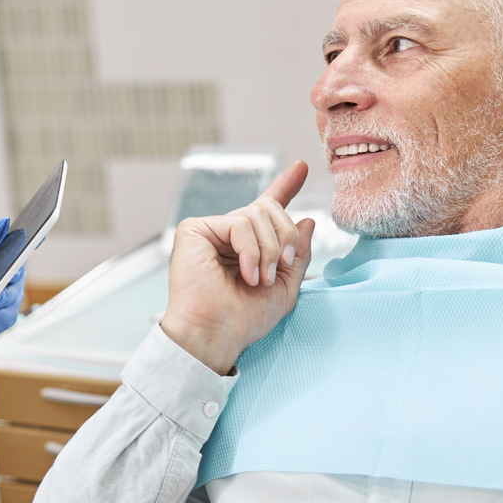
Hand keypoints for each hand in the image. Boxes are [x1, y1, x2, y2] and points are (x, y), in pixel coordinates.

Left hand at [0, 218, 26, 336]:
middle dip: (4, 278)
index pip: (22, 252)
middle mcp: (10, 282)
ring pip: (11, 301)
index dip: (29, 246)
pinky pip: (1, 319)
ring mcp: (6, 303)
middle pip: (18, 279)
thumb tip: (3, 224)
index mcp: (4, 261)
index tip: (35, 239)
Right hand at [160, 161, 315, 373]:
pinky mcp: (194, 230)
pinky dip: (250, 250)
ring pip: (256, 214)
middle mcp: (229, 234)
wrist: (217, 334)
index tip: (302, 168)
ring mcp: (211, 230)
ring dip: (269, 250)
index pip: (269, 208)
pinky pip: (238, 223)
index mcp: (250, 245)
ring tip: (261, 279)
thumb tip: (308, 220)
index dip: (286, 185)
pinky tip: (246, 273)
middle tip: (283, 266)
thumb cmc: (246, 319)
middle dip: (285, 236)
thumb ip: (299, 254)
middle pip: (269, 208)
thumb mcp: (286, 287)